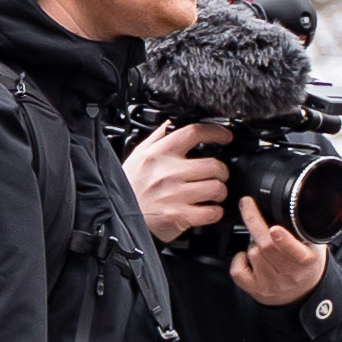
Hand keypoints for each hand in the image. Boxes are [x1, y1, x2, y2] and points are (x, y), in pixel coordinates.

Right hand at [126, 122, 229, 244]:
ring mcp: (174, 195)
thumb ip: (155, 139)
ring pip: (217, 188)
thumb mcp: (137, 157)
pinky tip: (207, 209)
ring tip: (211, 193)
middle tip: (216, 175)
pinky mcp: (179, 215)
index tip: (224, 136)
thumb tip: (168, 125)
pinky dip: (214, 212)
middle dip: (221, 172)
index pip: (194, 133)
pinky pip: (211, 212)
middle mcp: (168, 172)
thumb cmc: (128, 188)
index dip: (216, 132)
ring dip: (219, 192)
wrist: (116, 216)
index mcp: (159, 154)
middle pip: (214, 165)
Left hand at [228, 204, 328, 305]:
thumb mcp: (314, 245)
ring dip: (252, 242)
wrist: (303, 293)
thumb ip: (303, 230)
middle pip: (266, 247)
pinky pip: (238, 271)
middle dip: (254, 222)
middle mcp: (288, 274)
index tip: (275, 228)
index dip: (283, 240)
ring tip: (260, 242)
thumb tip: (290, 206)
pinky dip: (238, 259)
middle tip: (248, 205)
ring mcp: (271, 283)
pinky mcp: (256, 289)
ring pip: (253, 254)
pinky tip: (247, 256)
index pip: (294, 251)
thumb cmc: (306, 264)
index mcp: (306, 260)